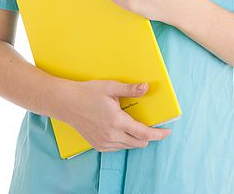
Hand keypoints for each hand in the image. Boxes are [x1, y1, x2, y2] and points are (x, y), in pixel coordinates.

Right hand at [57, 79, 171, 151]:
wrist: (66, 103)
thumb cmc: (88, 93)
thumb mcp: (110, 87)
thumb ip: (130, 89)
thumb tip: (146, 87)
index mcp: (116, 121)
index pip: (143, 133)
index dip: (158, 134)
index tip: (167, 131)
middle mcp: (111, 135)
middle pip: (139, 142)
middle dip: (149, 136)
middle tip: (154, 125)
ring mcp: (104, 142)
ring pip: (129, 146)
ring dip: (137, 138)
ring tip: (137, 125)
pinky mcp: (98, 145)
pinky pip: (118, 147)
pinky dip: (125, 140)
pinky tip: (124, 129)